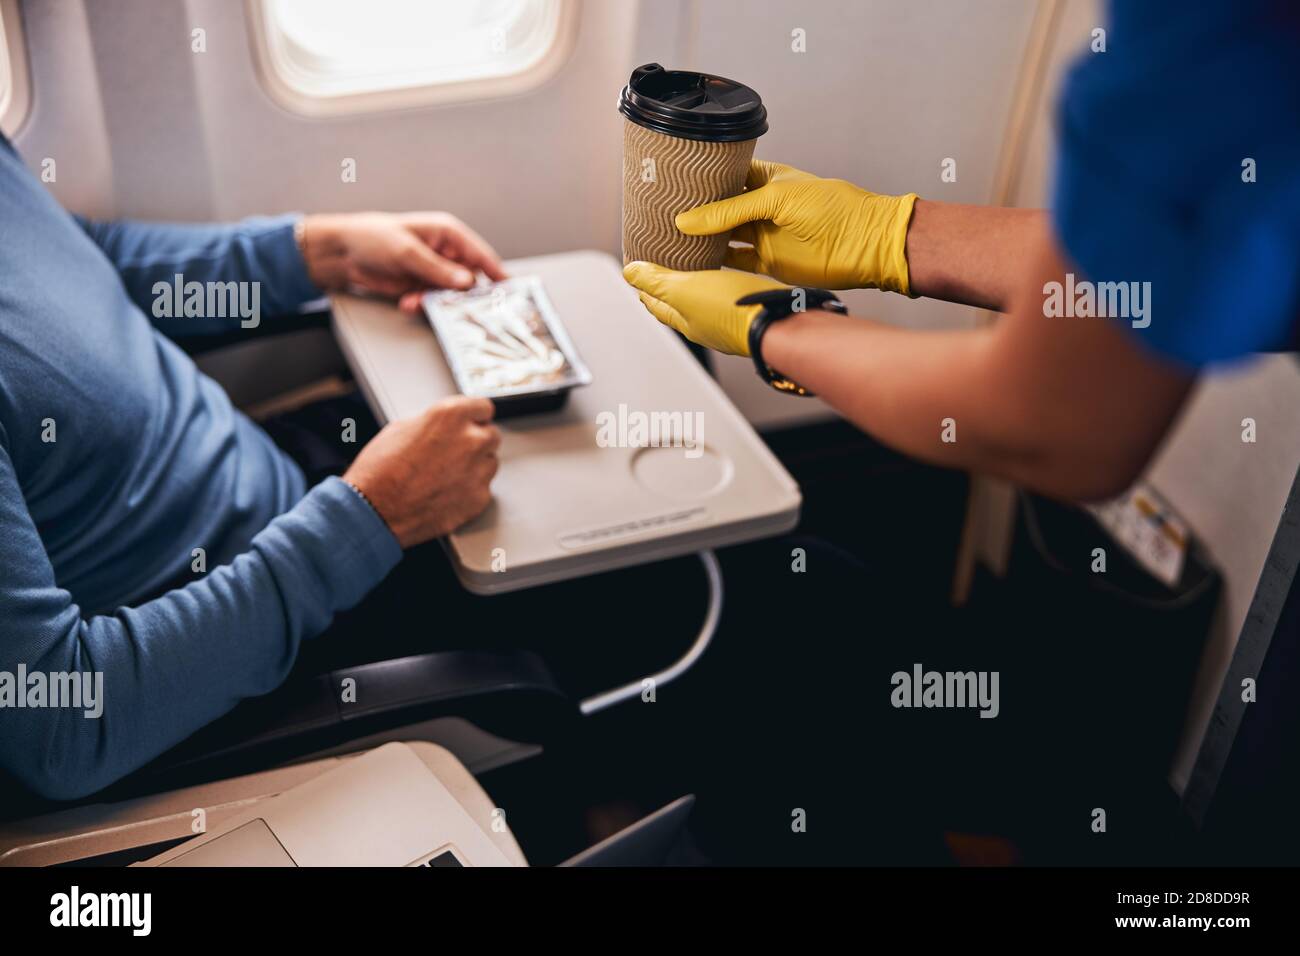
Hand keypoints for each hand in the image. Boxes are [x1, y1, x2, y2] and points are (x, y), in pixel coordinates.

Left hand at [300, 212, 506, 310]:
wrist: (341, 253)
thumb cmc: (372, 238)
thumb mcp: (407, 252)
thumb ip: (438, 270)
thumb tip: (468, 282)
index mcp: (448, 234)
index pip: (481, 255)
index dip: (497, 274)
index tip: (509, 294)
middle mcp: (445, 253)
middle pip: (469, 280)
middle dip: (462, 295)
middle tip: (458, 309)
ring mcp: (433, 271)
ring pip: (450, 295)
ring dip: (437, 302)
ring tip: (418, 301)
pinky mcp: (421, 286)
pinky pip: (432, 301)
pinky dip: (423, 305)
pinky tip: (409, 303)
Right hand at [342, 396, 499, 548]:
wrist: (374, 511)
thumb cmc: (380, 471)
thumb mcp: (402, 428)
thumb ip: (435, 423)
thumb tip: (447, 426)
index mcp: (451, 416)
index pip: (484, 407)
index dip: (474, 416)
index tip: (472, 423)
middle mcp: (471, 440)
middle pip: (491, 435)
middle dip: (476, 442)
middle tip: (454, 453)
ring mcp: (478, 471)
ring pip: (489, 463)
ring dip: (475, 466)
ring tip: (445, 475)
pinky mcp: (479, 498)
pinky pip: (483, 488)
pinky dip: (469, 490)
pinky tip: (445, 492)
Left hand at [623, 261, 790, 355]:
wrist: (779, 323)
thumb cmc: (732, 309)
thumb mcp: (685, 290)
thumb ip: (657, 281)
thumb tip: (629, 272)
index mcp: (685, 321)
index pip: (656, 305)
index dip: (645, 288)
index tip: (637, 272)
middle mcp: (705, 326)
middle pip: (679, 306)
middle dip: (669, 288)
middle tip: (663, 266)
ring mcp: (728, 322)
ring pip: (705, 301)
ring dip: (697, 285)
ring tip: (695, 264)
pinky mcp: (750, 313)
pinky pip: (729, 297)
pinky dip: (721, 284)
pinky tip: (728, 274)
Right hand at [674, 160, 917, 293]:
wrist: (865, 244)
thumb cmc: (832, 209)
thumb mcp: (776, 199)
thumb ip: (730, 210)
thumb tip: (686, 220)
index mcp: (765, 180)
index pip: (724, 176)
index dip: (700, 179)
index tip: (670, 181)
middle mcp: (761, 207)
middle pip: (718, 208)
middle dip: (693, 211)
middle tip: (659, 212)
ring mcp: (763, 235)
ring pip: (722, 236)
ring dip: (699, 238)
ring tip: (665, 237)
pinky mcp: (766, 262)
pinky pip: (733, 262)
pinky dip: (713, 263)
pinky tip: (689, 261)